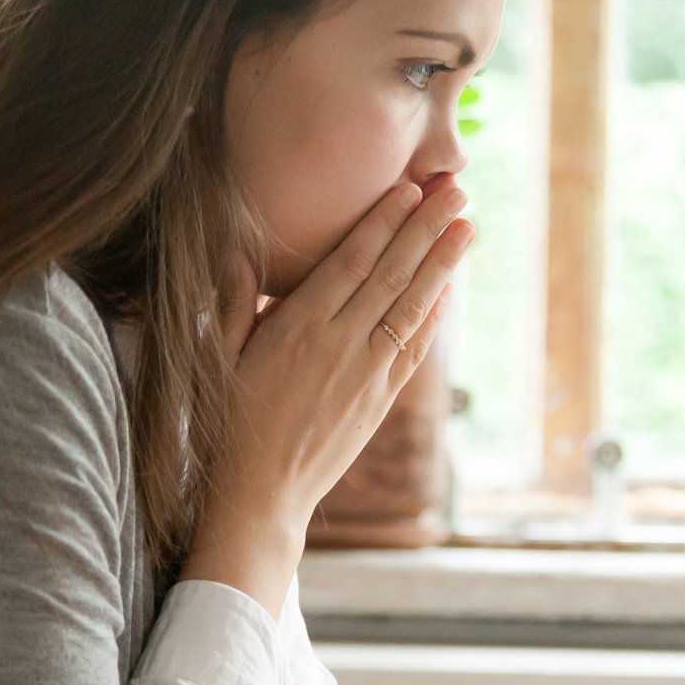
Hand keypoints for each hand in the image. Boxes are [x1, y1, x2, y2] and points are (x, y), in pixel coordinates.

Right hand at [181, 174, 471, 615]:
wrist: (259, 496)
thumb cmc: (228, 423)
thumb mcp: (217, 359)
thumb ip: (232, 301)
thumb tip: (238, 247)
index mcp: (298, 328)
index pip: (352, 261)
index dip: (385, 221)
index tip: (409, 187)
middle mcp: (341, 346)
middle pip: (394, 275)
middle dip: (428, 229)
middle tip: (458, 191)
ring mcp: (366, 375)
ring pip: (413, 308)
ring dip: (443, 265)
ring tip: (467, 228)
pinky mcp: (379, 401)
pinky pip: (413, 349)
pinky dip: (433, 316)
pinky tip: (447, 289)